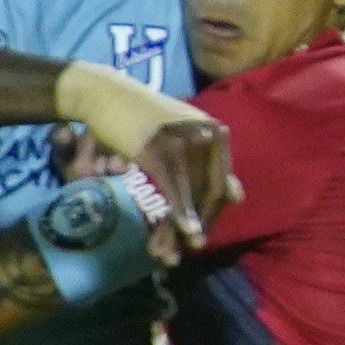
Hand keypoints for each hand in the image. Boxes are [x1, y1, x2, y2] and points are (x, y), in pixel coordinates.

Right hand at [58, 62, 234, 235]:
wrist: (106, 93)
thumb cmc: (142, 119)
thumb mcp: (183, 138)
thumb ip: (210, 165)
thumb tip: (239, 197)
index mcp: (215, 133)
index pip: (220, 183)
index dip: (212, 214)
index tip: (200, 237)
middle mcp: (207, 135)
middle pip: (210, 190)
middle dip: (201, 224)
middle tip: (188, 249)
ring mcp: (185, 140)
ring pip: (192, 193)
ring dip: (184, 226)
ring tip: (175, 251)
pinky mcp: (159, 147)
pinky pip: (175, 187)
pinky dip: (181, 212)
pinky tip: (184, 232)